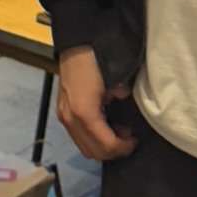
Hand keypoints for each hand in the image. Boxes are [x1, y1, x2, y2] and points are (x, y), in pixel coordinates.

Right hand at [56, 46, 137, 160]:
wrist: (76, 45)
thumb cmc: (96, 61)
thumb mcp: (116, 81)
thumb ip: (121, 97)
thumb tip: (124, 102)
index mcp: (84, 113)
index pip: (105, 145)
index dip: (122, 147)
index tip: (134, 140)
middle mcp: (70, 120)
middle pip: (93, 152)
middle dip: (113, 151)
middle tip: (127, 139)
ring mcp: (64, 117)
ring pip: (84, 148)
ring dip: (102, 146)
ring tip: (116, 133)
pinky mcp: (62, 113)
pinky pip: (78, 137)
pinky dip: (92, 138)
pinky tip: (104, 126)